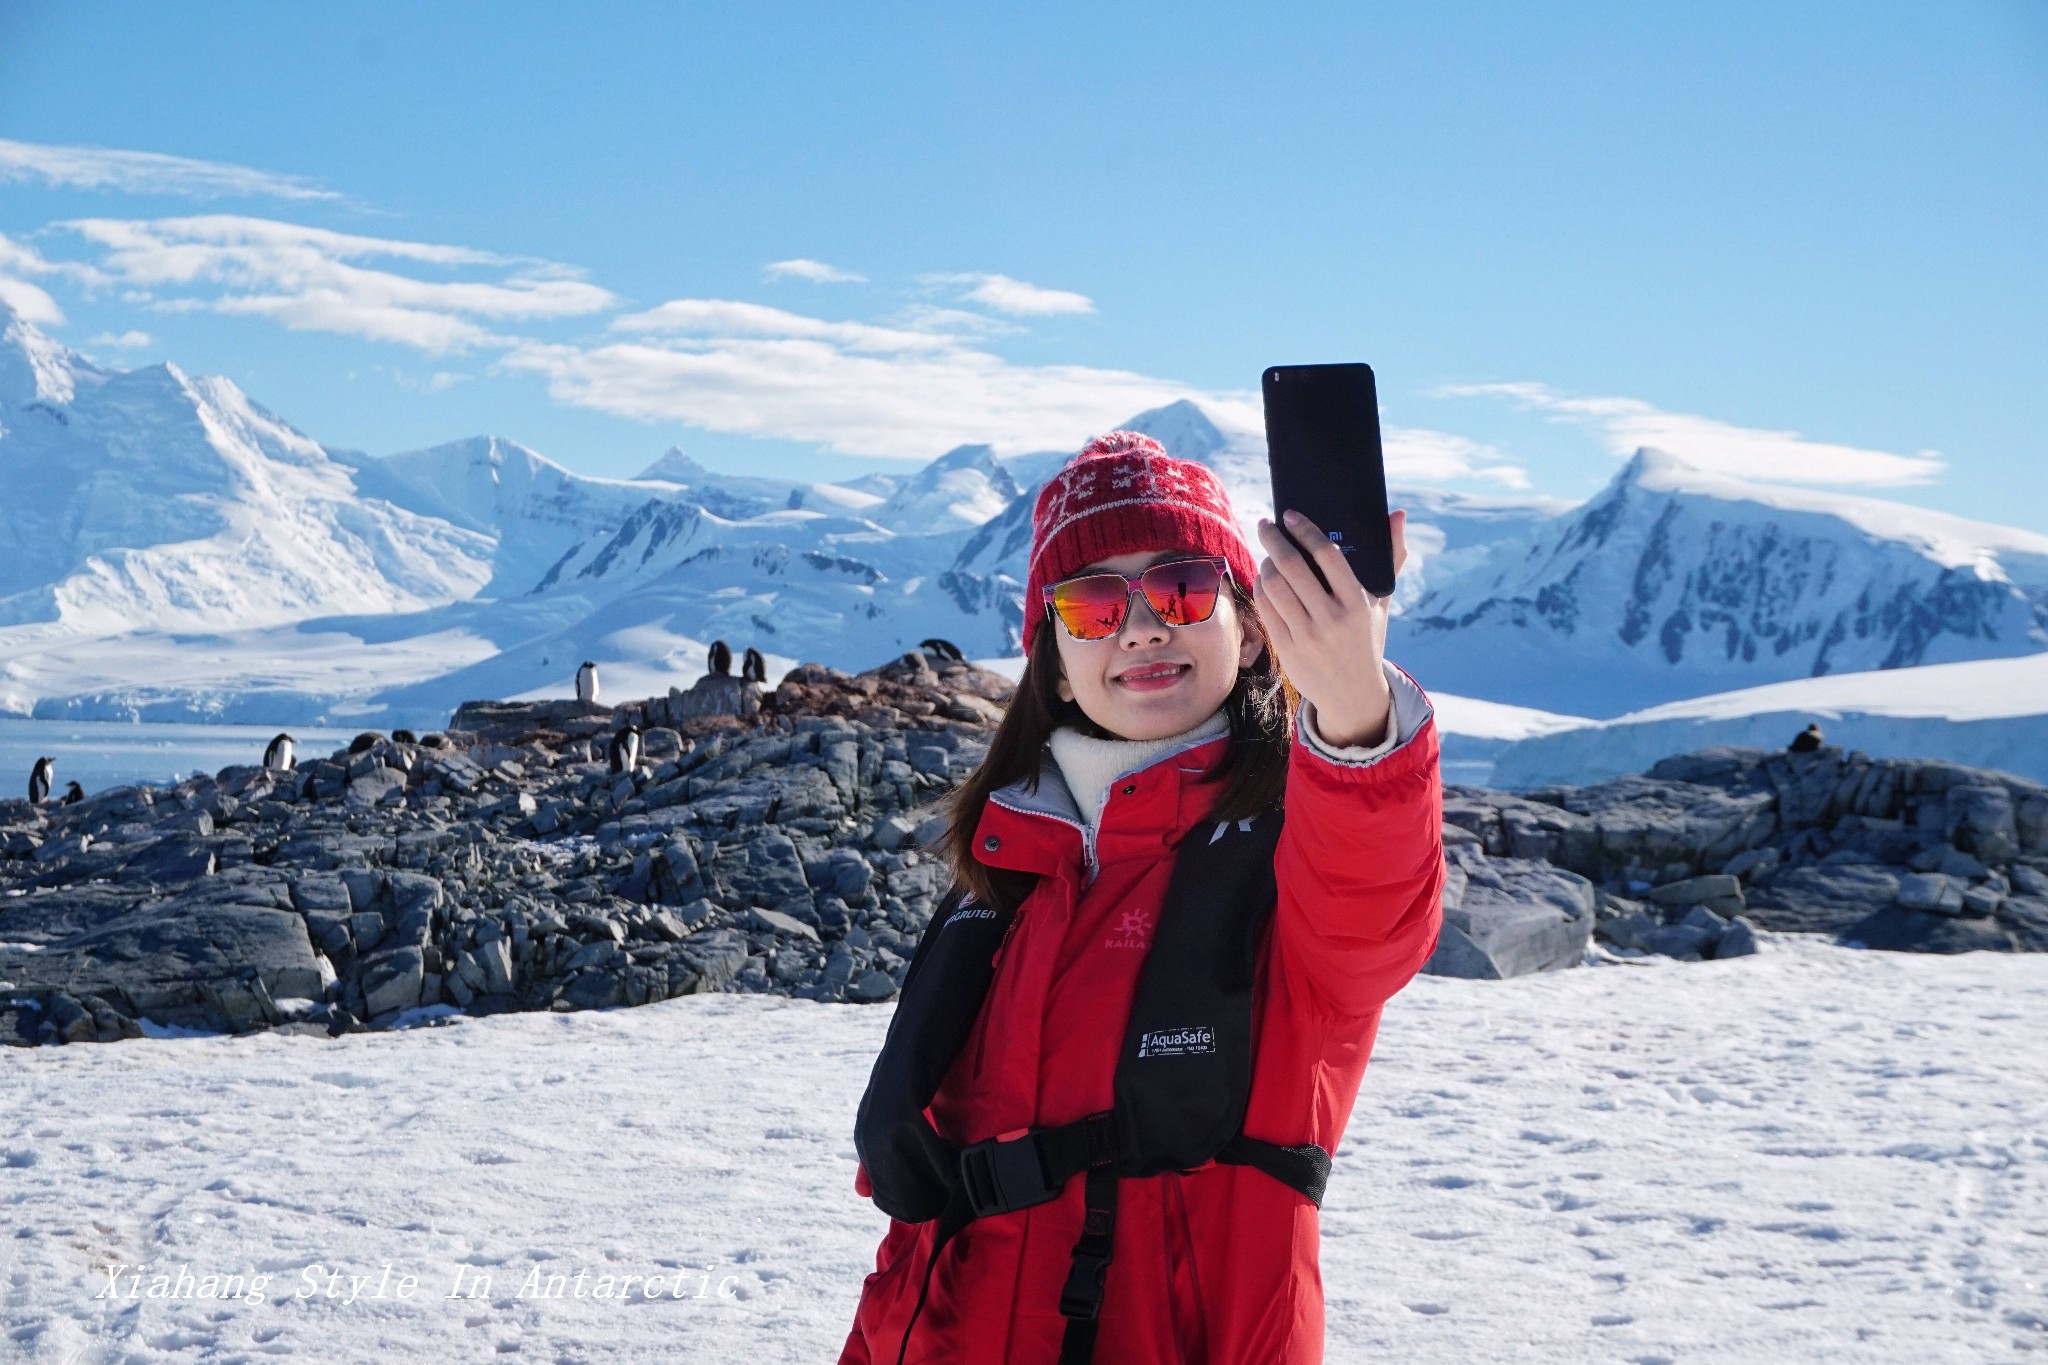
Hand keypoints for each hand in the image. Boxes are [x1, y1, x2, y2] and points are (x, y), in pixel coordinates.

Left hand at [1253, 508, 1408, 747]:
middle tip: (1266, 524)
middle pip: (1292, 566)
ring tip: (1268, 554)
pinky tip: (1265, 579)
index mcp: (1356, 602)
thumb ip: (1390, 558)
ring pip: (1274, 585)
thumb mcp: (1381, 602)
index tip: (1290, 515)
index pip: (1327, 554)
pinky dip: (1261, 587)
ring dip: (1266, 562)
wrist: (1353, 694)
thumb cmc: (1367, 639)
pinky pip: (1265, 607)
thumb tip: (1398, 515)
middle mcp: (1331, 617)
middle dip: (1274, 539)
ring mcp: (1306, 634)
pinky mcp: (1287, 648)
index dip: (1305, 530)